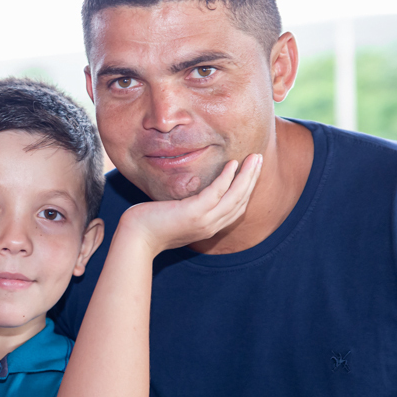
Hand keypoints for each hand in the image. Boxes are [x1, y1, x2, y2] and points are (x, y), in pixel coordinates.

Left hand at [120, 153, 262, 254]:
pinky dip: (227, 178)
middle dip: (252, 179)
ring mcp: (204, 221)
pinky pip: (217, 192)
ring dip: (247, 176)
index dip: (246, 189)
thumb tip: (192, 197)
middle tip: (259, 159)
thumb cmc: (150, 226)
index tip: (252, 172)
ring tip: (255, 158)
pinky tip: (233, 164)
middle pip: (241, 201)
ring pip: (235, 196)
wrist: (136, 239)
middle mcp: (210, 226)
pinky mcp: (194, 213)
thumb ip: (189, 209)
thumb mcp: (176, 218)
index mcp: (208, 227)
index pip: (236, 208)